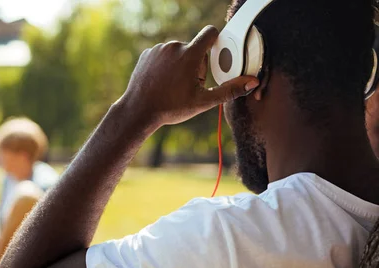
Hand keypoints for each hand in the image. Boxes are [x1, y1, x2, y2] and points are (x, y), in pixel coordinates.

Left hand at [119, 26, 258, 131]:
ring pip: (177, 52)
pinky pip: (162, 55)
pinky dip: (164, 65)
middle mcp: (173, 46)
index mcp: (189, 54)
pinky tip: (161, 81)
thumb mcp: (203, 101)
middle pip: (194, 48)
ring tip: (173, 85)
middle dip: (196, 63)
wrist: (139, 110)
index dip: (215, 41)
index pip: (210, 33)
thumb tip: (252, 82)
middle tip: (189, 84)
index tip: (214, 52)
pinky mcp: (147, 54)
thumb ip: (230, 90)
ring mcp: (158, 49)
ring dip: (179, 64)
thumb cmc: (170, 108)